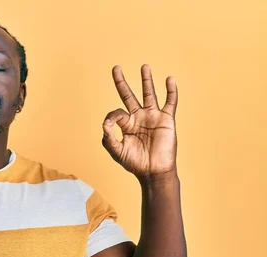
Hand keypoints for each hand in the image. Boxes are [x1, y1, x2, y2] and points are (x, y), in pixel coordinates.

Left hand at [102, 64, 177, 179]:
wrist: (154, 171)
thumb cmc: (135, 163)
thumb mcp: (117, 152)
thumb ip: (108, 138)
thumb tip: (105, 123)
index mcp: (126, 125)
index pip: (116, 112)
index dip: (112, 115)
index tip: (110, 124)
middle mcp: (138, 118)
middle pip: (128, 95)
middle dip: (121, 82)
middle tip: (115, 67)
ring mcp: (152, 117)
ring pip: (149, 94)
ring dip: (146, 80)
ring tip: (144, 66)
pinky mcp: (166, 119)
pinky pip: (170, 102)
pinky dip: (171, 91)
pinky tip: (169, 79)